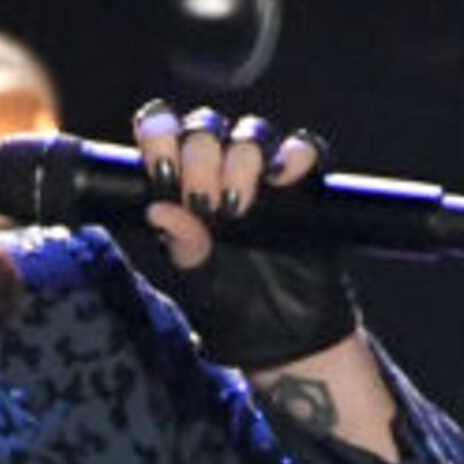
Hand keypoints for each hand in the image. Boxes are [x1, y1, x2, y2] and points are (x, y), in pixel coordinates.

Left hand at [132, 101, 360, 373]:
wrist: (286, 334)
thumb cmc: (233, 305)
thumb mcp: (199, 279)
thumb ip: (183, 244)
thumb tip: (158, 210)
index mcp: (180, 188)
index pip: (163, 135)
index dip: (159, 134)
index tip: (162, 168)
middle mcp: (219, 172)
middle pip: (205, 130)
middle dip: (200, 160)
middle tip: (205, 205)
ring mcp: (263, 175)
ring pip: (251, 133)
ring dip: (240, 160)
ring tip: (239, 207)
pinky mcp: (306, 184)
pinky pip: (304, 149)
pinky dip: (293, 155)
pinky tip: (281, 177)